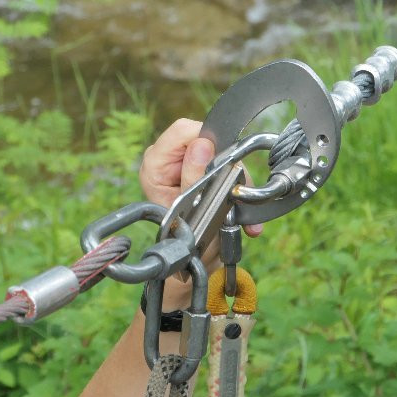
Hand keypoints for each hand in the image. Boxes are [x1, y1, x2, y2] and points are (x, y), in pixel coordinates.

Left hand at [139, 119, 262, 304]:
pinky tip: (242, 214)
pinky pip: (224, 165)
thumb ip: (194, 177)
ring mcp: (184, 165)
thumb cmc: (185, 243)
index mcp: (155, 165)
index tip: (220, 165)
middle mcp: (166, 160)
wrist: (193, 265)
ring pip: (221, 152)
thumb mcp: (190, 211)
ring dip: (236, 180)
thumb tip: (201, 145)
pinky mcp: (200, 171)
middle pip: (204, 138)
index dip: (206, 142)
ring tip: (239, 210)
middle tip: (234, 194)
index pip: (183, 130)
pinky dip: (237, 187)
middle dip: (225, 164)